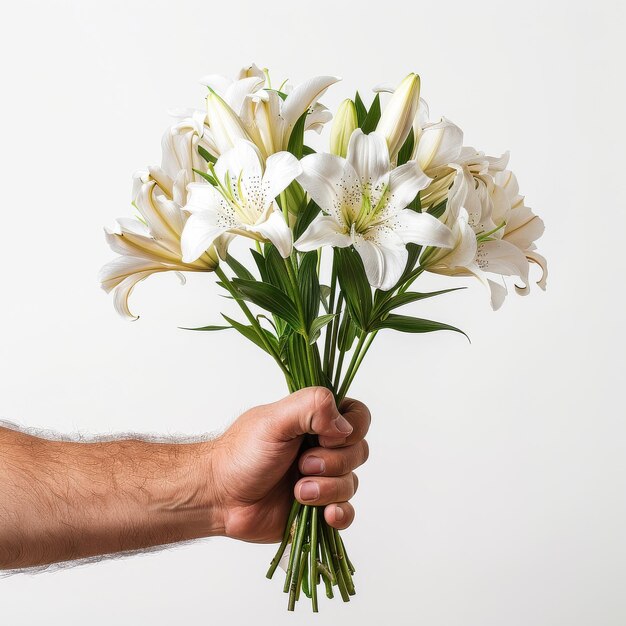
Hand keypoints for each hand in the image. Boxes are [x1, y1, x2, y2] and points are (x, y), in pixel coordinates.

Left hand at [209, 387, 370, 542]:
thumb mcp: (274, 419)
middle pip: (359, 452)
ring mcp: (322, 479)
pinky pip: (346, 513)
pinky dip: (339, 514)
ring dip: (326, 489)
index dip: (351, 429)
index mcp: (316, 420)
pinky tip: (325, 514)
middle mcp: (323, 447)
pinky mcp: (318, 509)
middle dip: (333, 462)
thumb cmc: (242, 454)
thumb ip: (311, 407)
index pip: (357, 416)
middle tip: (302, 465)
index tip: (324, 436)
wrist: (221, 497)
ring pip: (352, 483)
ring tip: (298, 491)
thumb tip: (343, 426)